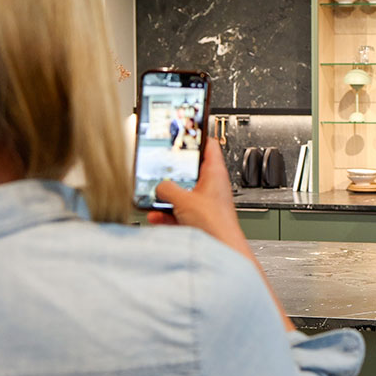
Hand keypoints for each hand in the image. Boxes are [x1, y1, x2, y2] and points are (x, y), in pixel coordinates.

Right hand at [147, 140, 293, 331]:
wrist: (222, 251)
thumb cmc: (216, 225)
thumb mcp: (185, 199)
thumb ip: (167, 188)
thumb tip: (159, 185)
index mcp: (215, 175)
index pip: (209, 145)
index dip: (198, 134)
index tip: (189, 123)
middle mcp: (211, 188)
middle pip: (189, 171)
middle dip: (171, 171)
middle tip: (158, 164)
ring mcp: (203, 204)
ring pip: (180, 194)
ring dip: (165, 197)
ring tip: (152, 198)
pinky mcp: (197, 221)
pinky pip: (177, 213)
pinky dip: (165, 214)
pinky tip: (156, 216)